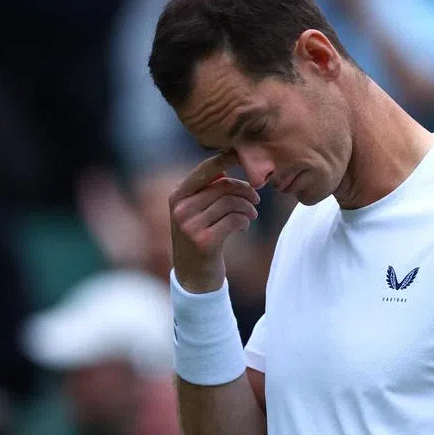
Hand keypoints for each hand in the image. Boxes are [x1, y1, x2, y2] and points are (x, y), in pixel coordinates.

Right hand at [170, 152, 259, 292]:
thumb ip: (205, 191)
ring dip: (247, 208)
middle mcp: (180, 209)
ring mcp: (190, 226)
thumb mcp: (194, 214)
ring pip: (230, 203)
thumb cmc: (199, 239)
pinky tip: (243, 227)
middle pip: (223, 186)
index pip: (205, 170)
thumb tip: (225, 166)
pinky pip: (234, 220)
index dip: (226, 159)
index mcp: (177, 197)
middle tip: (256, 200)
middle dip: (245, 190)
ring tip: (251, 215)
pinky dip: (244, 221)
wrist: (193, 278)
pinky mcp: (204, 242)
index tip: (243, 157)